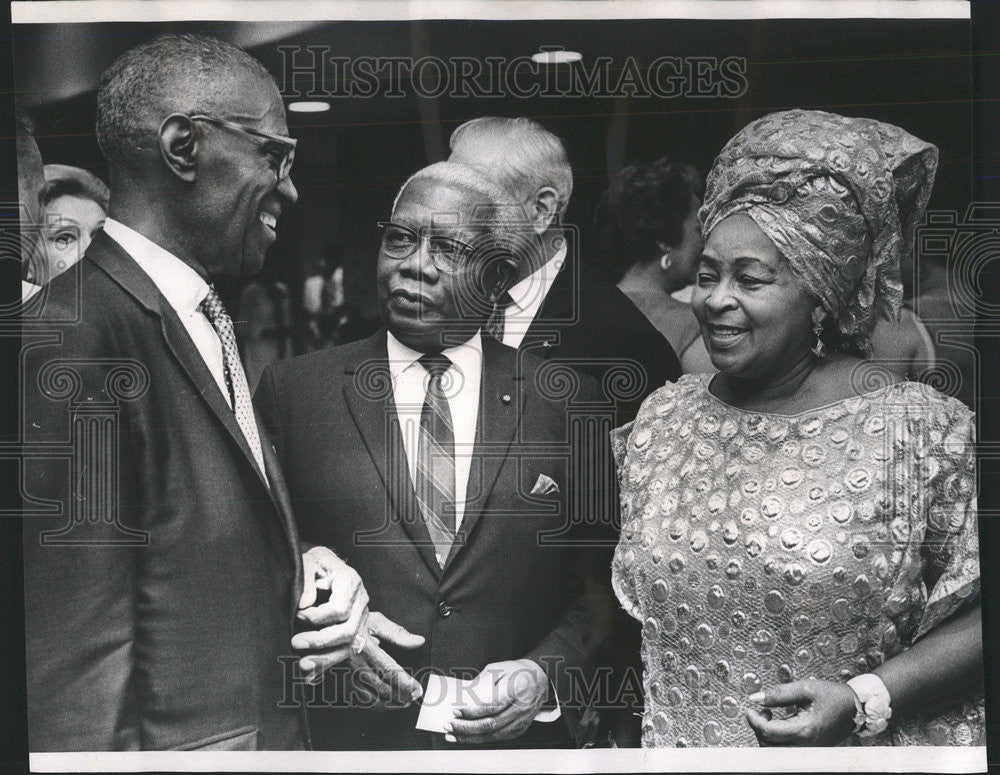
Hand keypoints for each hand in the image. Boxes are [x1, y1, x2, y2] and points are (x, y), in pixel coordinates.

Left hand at [292, 546, 367, 679]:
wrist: (323, 563)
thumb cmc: (315, 562)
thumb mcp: (308, 562)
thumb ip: (307, 581)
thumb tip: (304, 605)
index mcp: (351, 582)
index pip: (340, 610)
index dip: (316, 617)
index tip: (296, 614)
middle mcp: (361, 601)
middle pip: (348, 631)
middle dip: (320, 642)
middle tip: (295, 642)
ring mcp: (360, 617)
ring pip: (349, 646)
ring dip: (325, 659)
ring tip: (302, 667)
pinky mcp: (354, 628)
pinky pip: (345, 651)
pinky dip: (327, 664)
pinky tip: (310, 676)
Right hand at [349, 613, 425, 710]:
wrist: (330, 627)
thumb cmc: (354, 622)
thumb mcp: (377, 622)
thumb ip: (399, 634)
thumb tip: (419, 641)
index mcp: (366, 649)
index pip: (389, 671)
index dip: (405, 684)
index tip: (417, 689)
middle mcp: (356, 665)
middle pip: (382, 688)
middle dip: (402, 696)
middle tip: (415, 696)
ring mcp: (348, 676)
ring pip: (371, 698)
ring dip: (390, 704)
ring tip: (404, 703)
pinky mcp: (343, 682)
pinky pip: (360, 700)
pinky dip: (375, 705)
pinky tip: (385, 704)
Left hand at [445, 659, 549, 743]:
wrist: (540, 680)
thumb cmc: (518, 672)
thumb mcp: (500, 667)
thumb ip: (483, 680)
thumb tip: (465, 694)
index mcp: (517, 690)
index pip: (492, 706)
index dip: (472, 711)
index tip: (455, 710)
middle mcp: (520, 709)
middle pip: (491, 724)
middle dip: (466, 727)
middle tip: (449, 725)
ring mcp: (521, 722)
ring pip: (493, 735)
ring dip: (470, 737)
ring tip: (453, 735)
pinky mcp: (519, 729)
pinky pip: (498, 737)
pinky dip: (481, 738)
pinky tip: (468, 736)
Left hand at [745, 679, 857, 745]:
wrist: (855, 708)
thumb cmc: (834, 696)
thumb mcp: (806, 688)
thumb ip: (779, 694)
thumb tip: (756, 698)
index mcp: (805, 730)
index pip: (768, 731)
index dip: (754, 719)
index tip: (750, 707)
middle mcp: (806, 745)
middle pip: (768, 744)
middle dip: (758, 727)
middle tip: (761, 710)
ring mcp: (808, 749)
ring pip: (774, 750)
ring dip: (765, 733)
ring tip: (769, 715)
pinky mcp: (809, 749)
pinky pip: (784, 749)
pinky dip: (775, 738)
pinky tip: (778, 722)